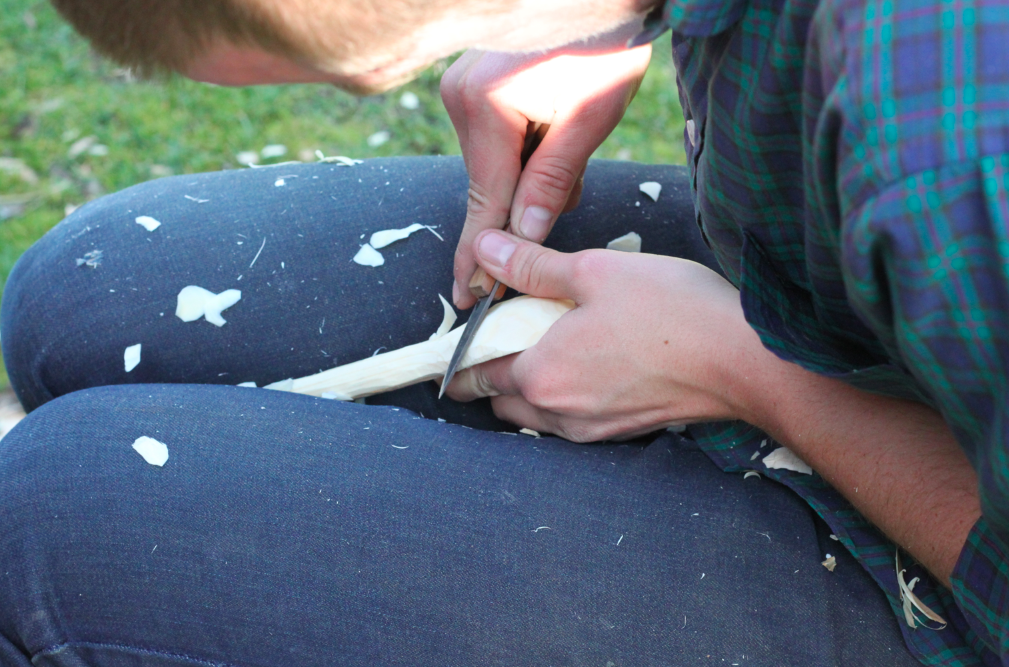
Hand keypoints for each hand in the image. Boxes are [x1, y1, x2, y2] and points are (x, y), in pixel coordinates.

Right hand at [441, 45, 652, 308]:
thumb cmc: (605, 46)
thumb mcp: (589, 119)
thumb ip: (553, 183)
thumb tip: (524, 238)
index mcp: (487, 108)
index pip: (484, 202)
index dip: (479, 255)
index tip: (468, 296)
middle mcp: (461, 97)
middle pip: (489, 183)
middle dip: (528, 197)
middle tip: (571, 180)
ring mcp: (461, 87)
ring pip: (493, 163)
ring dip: (530, 170)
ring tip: (567, 133)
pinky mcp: (471, 83)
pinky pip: (493, 139)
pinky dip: (523, 148)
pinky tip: (551, 125)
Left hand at [445, 231, 767, 441]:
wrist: (746, 362)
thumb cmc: (671, 311)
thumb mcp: (593, 271)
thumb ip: (530, 266)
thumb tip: (483, 250)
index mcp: (538, 375)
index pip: (473, 373)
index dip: (461, 353)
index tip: (462, 337)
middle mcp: (558, 413)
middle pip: (501, 400)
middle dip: (493, 372)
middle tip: (509, 331)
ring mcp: (591, 430)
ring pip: (536, 413)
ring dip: (530, 385)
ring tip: (551, 342)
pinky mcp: (623, 432)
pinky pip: (572, 419)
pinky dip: (565, 395)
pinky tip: (591, 361)